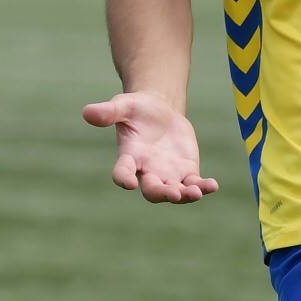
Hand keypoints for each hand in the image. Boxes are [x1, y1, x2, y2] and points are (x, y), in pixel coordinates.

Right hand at [82, 91, 218, 203]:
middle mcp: (147, 171)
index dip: (123, 178)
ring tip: (196, 192)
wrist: (160, 111)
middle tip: (173, 193)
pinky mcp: (186, 171)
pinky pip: (194, 184)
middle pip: (152, 190)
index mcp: (129, 157)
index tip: (128, 183)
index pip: (122, 172)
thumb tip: (87, 112)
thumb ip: (108, 111)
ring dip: (185, 195)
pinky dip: (203, 187)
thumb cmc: (137, 108)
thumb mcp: (123, 105)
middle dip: (162, 193)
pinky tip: (213, 186)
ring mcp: (168, 174)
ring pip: (175, 192)